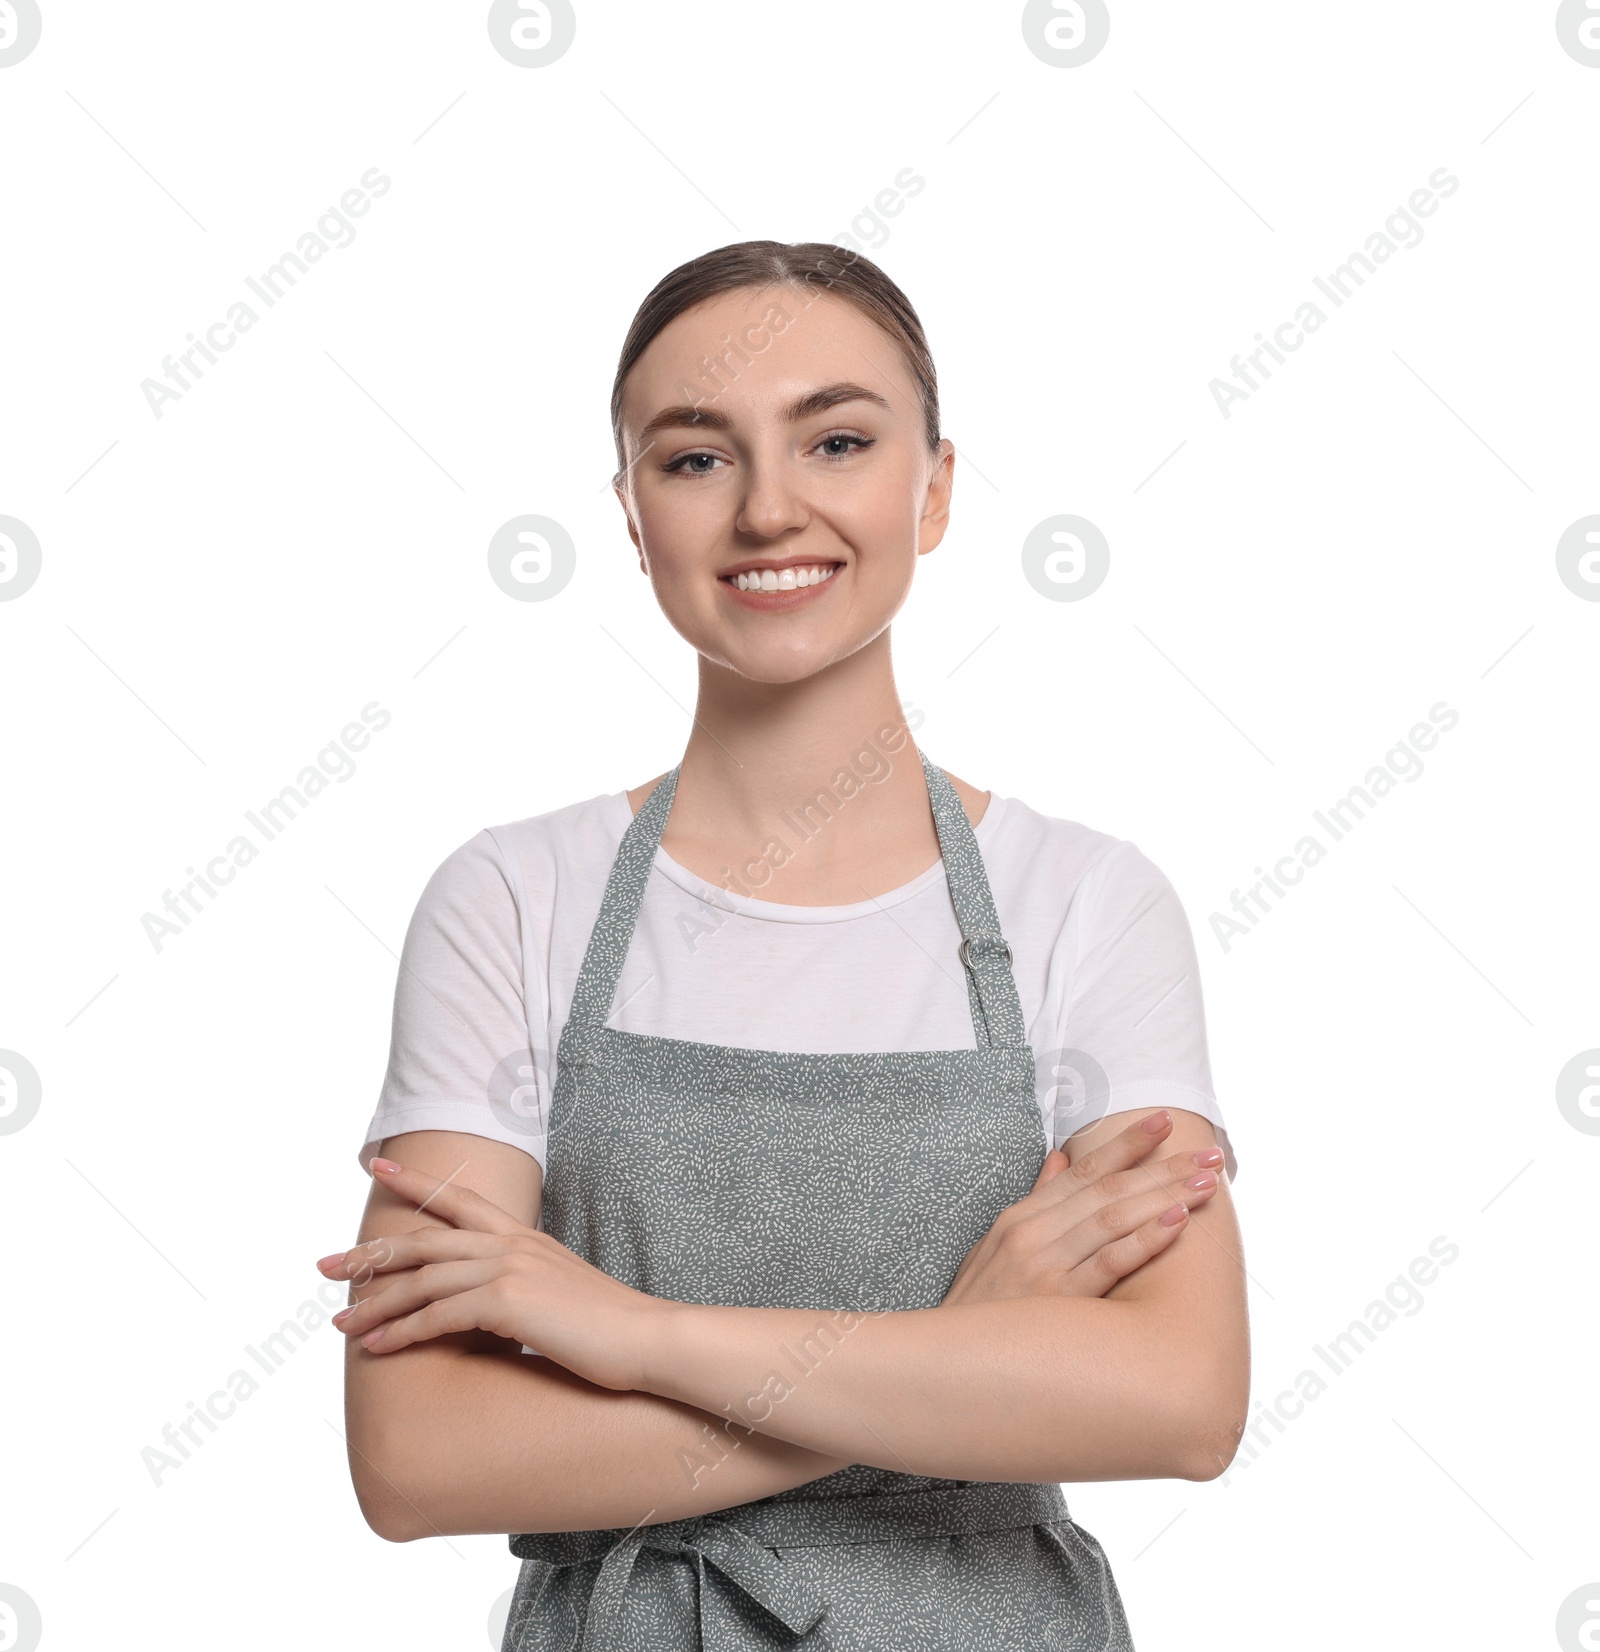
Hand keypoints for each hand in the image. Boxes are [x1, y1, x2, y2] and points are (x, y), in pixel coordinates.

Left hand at [316, 1158, 663, 1391]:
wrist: (648, 1339)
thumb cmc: (609, 1326)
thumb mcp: (560, 1292)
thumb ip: (523, 1286)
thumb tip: (492, 1302)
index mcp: (523, 1237)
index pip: (460, 1199)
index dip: (415, 1182)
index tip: (376, 1165)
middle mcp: (511, 1245)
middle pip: (425, 1239)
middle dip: (370, 1252)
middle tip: (324, 1267)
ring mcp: (509, 1269)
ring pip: (423, 1280)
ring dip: (375, 1304)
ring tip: (340, 1322)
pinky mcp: (508, 1302)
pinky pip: (438, 1315)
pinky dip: (401, 1332)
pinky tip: (376, 1348)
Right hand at [941, 1110, 1223, 1307]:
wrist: (946, 1368)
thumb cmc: (979, 1313)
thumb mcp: (993, 1248)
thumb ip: (1036, 1201)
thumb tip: (1061, 1157)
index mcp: (1021, 1218)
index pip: (1084, 1170)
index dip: (1126, 1144)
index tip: (1163, 1122)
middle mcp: (1033, 1233)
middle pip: (1108, 1188)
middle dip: (1162, 1167)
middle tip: (1208, 1153)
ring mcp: (1045, 1265)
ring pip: (1114, 1217)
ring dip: (1165, 1193)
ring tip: (1207, 1181)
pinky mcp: (1058, 1302)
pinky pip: (1109, 1263)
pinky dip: (1144, 1238)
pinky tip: (1177, 1220)